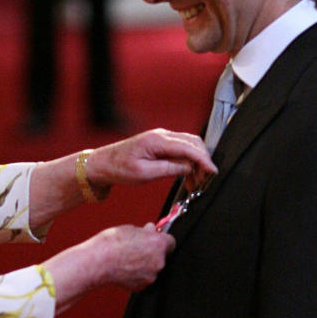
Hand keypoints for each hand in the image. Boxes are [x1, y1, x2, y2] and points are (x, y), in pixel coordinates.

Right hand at [45, 223, 175, 305]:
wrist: (97, 262)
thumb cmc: (111, 244)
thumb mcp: (130, 229)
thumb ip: (145, 232)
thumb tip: (150, 230)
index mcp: (158, 244)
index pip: (171, 242)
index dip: (162, 240)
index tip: (156, 239)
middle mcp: (159, 262)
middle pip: (162, 256)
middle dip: (152, 251)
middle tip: (137, 247)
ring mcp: (151, 276)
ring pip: (152, 268)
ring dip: (144, 263)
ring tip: (127, 258)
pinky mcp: (141, 286)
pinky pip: (143, 278)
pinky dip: (137, 274)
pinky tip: (125, 267)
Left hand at [86, 129, 215, 193]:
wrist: (103, 164)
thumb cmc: (119, 168)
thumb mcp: (145, 173)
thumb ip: (169, 168)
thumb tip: (189, 167)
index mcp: (157, 140)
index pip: (189, 147)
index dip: (204, 160)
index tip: (213, 172)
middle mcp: (161, 135)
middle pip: (193, 143)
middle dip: (203, 161)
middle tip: (204, 180)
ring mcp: (161, 138)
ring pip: (189, 146)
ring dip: (196, 163)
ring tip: (196, 182)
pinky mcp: (160, 144)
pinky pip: (180, 149)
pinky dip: (188, 161)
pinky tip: (188, 176)